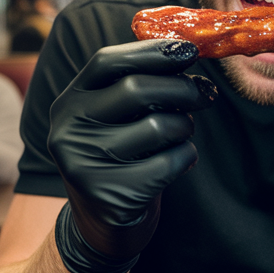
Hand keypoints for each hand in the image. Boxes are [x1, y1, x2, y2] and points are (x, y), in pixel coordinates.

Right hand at [49, 40, 215, 272]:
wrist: (104, 222)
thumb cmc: (122, 155)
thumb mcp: (116, 117)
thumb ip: (139, 83)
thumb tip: (187, 50)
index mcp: (69, 102)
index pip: (106, 62)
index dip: (151, 51)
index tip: (189, 50)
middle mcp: (68, 130)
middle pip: (136, 89)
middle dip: (182, 88)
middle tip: (205, 94)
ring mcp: (86, 165)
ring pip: (159, 126)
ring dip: (186, 126)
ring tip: (183, 133)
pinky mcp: (111, 195)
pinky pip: (170, 161)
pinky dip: (187, 156)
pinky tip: (181, 161)